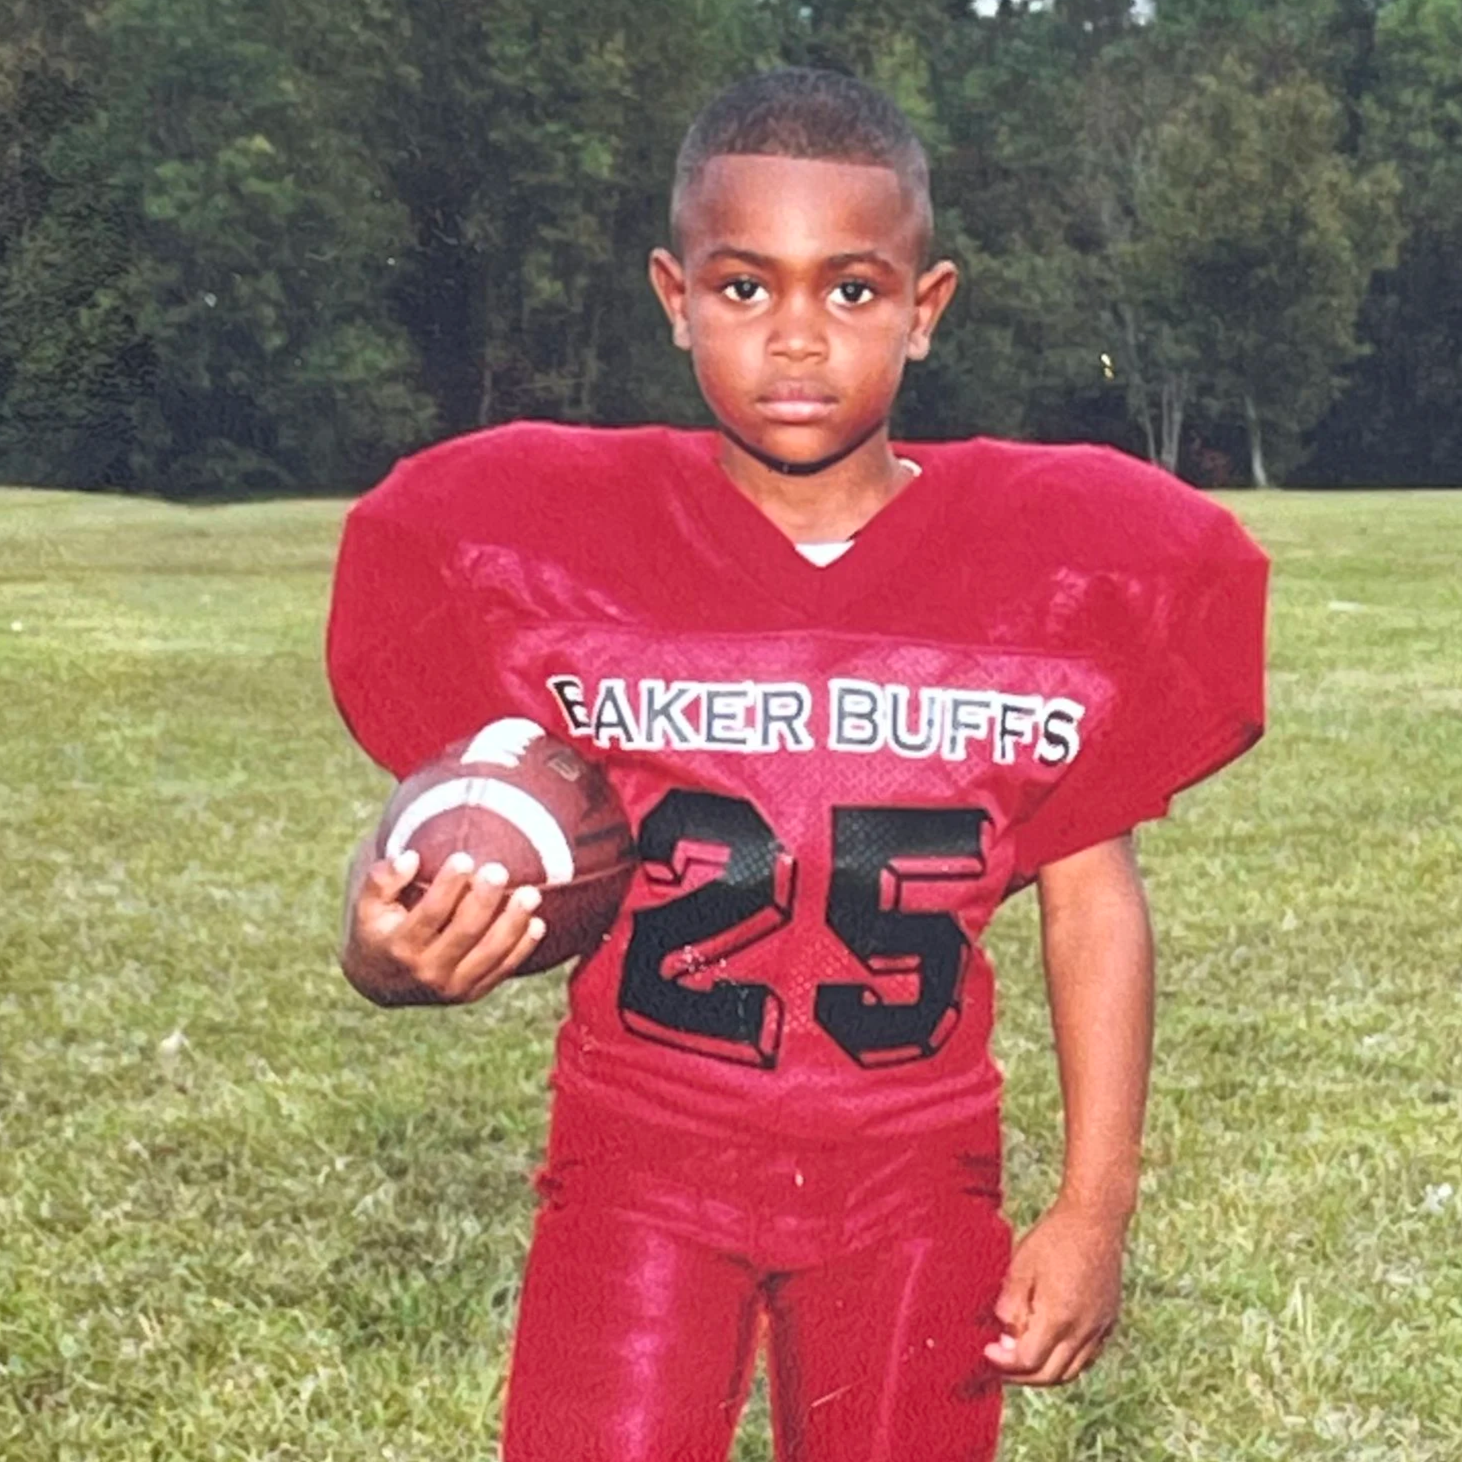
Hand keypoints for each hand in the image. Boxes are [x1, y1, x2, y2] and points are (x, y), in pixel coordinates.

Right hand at [343, 848, 546, 1004]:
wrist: (382, 981)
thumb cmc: (379, 929)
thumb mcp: (367, 905)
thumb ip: (382, 879)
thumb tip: (411, 858)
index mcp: (399, 947)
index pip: (429, 914)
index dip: (448, 886)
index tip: (464, 858)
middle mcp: (427, 972)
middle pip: (464, 933)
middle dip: (484, 901)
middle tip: (498, 871)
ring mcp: (452, 987)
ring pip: (490, 953)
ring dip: (513, 923)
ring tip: (531, 894)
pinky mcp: (472, 993)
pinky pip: (503, 970)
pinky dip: (522, 947)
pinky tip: (537, 923)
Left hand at [982, 1198, 1127, 1385]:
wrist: (1095, 1219)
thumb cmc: (1054, 1237)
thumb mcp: (1021, 1266)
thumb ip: (1010, 1304)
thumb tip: (1004, 1333)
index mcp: (1059, 1317)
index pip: (1029, 1361)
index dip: (1004, 1363)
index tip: (987, 1350)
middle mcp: (1083, 1330)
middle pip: (1050, 1375)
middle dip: (1021, 1376)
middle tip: (999, 1365)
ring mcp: (1100, 1328)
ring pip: (1071, 1371)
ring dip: (1044, 1374)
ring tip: (1021, 1360)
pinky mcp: (1108, 1321)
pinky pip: (1086, 1357)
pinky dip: (1065, 1362)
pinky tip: (1049, 1347)